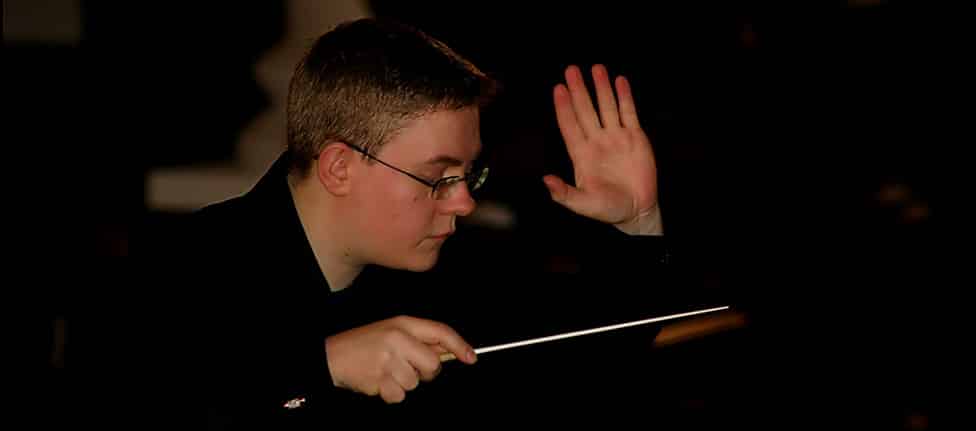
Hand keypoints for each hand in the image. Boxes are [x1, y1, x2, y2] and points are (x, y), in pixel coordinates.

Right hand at [324, 316, 475, 403]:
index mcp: (403, 324)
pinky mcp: (379, 380)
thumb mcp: (393, 331)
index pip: (440, 331)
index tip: (472, 358)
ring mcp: (388, 361)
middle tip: (406, 366)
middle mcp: (397, 339)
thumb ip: (420, 339)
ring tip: (385, 371)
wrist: (332, 356)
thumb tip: (450, 353)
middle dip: (425, 371)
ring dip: (404, 383)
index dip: (460, 345)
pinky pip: (400, 396)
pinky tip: (378, 381)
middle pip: (433, 365)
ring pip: (416, 383)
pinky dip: (391, 394)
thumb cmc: (366, 343)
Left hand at [544, 64, 661, 234]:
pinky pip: (628, 113)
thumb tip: (546, 180)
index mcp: (582, 154)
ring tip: (596, 69)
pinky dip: (624, 97)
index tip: (558, 89)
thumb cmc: (608, 209)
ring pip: (606, 107)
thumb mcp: (583, 204)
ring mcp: (616, 137)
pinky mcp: (635, 138)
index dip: (564, 107)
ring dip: (601, 88)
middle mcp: (597, 141)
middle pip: (586, 110)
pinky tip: (619, 82)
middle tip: (571, 70)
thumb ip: (564, 193)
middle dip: (579, 90)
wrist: (637, 210)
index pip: (570, 125)